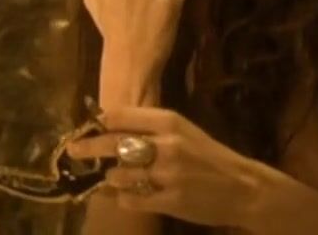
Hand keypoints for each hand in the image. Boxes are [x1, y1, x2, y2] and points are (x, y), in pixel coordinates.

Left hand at [66, 105, 273, 228]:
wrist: (244, 187)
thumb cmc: (209, 156)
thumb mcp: (183, 131)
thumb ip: (149, 128)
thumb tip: (108, 126)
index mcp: (169, 121)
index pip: (120, 116)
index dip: (97, 122)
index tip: (84, 127)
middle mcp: (166, 145)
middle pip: (113, 144)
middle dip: (88, 148)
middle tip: (72, 150)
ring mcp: (167, 174)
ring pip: (119, 175)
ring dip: (108, 178)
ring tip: (108, 178)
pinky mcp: (170, 201)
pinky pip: (131, 200)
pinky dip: (122, 198)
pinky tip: (124, 196)